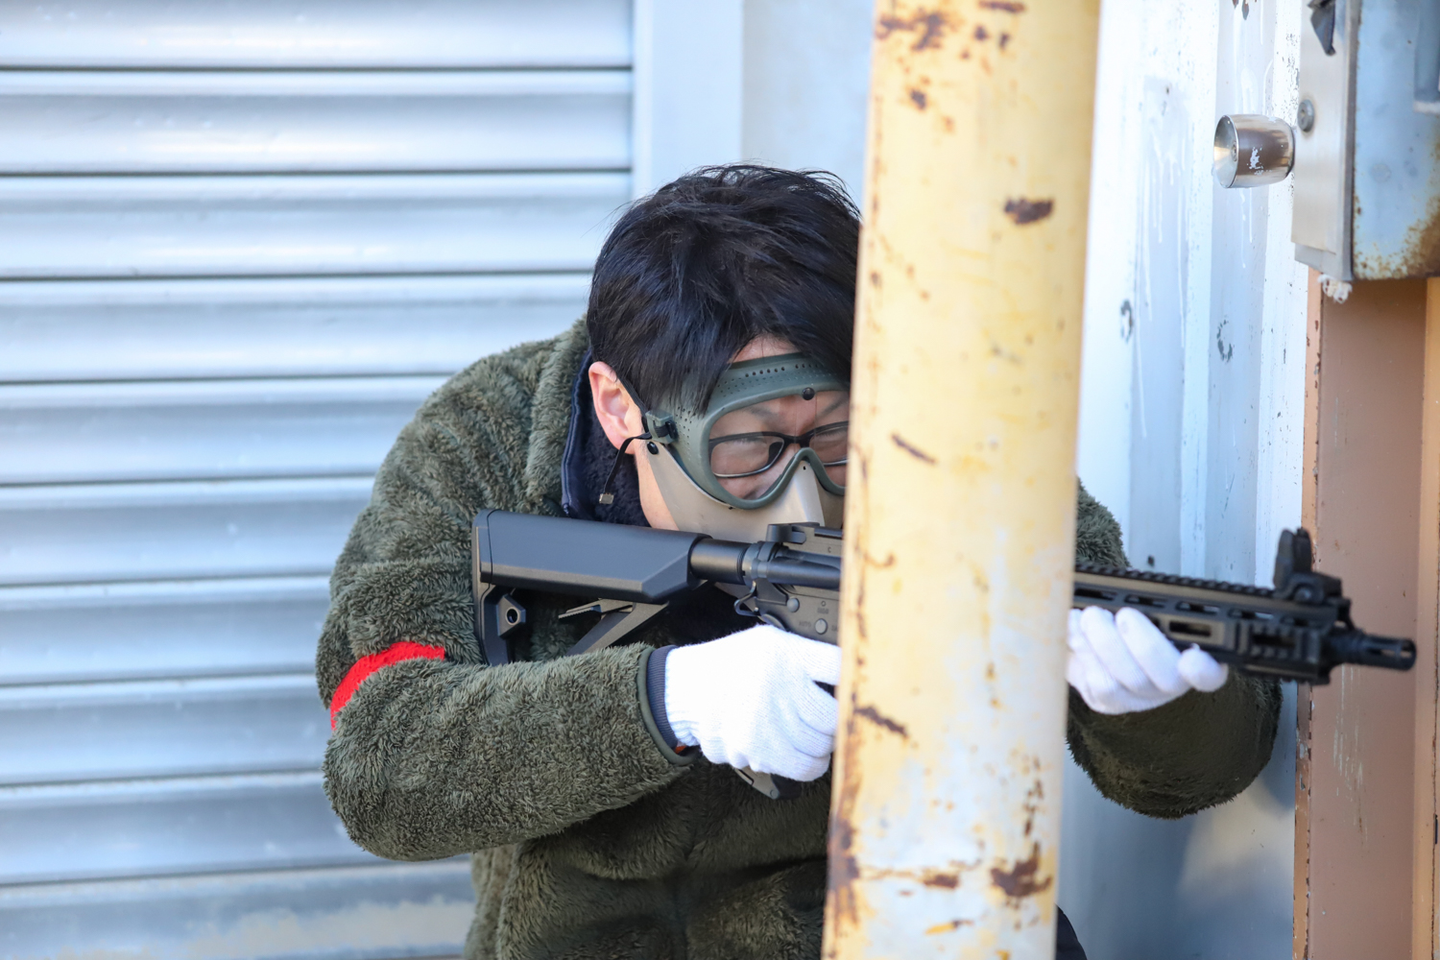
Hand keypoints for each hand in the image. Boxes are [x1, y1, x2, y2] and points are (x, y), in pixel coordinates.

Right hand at [664, 624, 839, 780]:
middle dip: (837, 720)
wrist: (689, 690)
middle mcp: (778, 684)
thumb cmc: (733, 665)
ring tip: (812, 735)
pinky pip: (805, 767)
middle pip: (835, 713)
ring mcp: (769, 719)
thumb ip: (807, 655)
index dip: (854, 680)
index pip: (839, 666)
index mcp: (786, 653)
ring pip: (823, 744)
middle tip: (828, 718)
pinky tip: (805, 753)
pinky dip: (812, 764)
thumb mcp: (769, 641)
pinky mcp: (759, 749)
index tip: (857, 689)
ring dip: (823, 744)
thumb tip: (850, 674)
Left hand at [1066, 606, 1228, 714]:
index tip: (1192, 657)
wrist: (1100, 638)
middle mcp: (1168, 684)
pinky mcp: (1106, 702)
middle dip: (1137, 642)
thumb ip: (1150, 603)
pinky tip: (1073, 630)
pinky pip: (1091, 683)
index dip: (1203, 670)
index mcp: (1193, 659)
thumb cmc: (1133, 619)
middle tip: (1122, 614)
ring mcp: (1136, 698)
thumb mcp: (1149, 604)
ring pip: (1116, 684)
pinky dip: (1079, 651)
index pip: (1209, 674)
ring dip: (1096, 644)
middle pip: (1159, 678)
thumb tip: (1131, 586)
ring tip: (1087, 617)